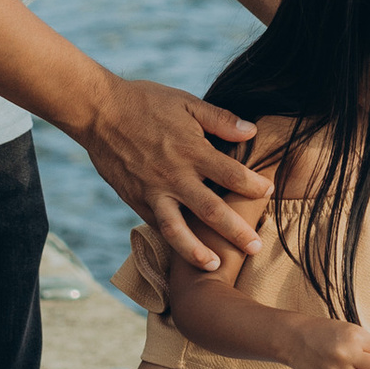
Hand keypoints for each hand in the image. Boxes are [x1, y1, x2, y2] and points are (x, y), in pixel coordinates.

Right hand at [84, 84, 271, 270]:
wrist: (100, 112)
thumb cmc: (146, 102)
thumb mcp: (187, 103)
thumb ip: (220, 119)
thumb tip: (251, 131)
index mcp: (192, 150)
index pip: (231, 175)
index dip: (253, 186)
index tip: (269, 192)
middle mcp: (174, 176)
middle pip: (211, 211)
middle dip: (235, 232)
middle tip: (255, 247)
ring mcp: (152, 192)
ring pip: (177, 230)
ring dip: (197, 251)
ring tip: (214, 266)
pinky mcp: (134, 200)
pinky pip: (155, 225)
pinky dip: (170, 241)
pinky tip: (183, 252)